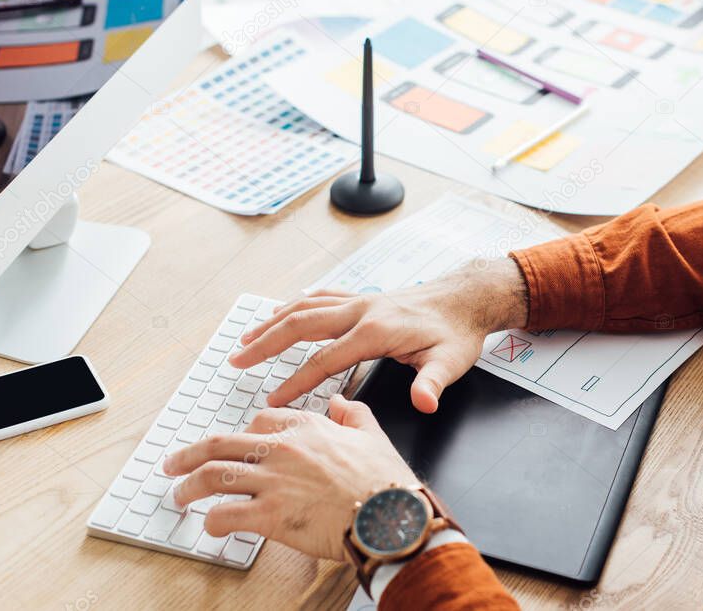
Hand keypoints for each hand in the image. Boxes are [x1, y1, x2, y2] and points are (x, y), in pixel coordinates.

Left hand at [163, 396, 417, 561]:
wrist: (390, 516)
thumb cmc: (384, 481)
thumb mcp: (373, 434)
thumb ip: (353, 413)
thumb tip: (340, 402)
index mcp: (306, 427)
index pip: (260, 420)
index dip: (243, 433)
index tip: (234, 446)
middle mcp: (283, 448)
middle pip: (220, 443)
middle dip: (189, 455)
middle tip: (173, 464)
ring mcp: (273, 481)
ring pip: (212, 475)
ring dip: (188, 486)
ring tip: (179, 496)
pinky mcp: (271, 515)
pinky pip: (226, 514)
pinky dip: (211, 521)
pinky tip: (210, 526)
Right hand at [228, 258, 528, 412]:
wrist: (466, 298)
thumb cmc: (458, 333)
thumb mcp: (452, 362)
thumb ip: (433, 383)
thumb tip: (423, 404)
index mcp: (376, 331)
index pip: (325, 361)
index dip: (296, 382)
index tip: (272, 400)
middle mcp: (361, 310)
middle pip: (301, 324)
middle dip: (266, 344)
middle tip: (236, 361)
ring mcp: (360, 300)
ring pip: (305, 307)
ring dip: (272, 322)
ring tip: (245, 339)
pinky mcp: (362, 297)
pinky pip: (319, 298)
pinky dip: (294, 305)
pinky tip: (278, 313)